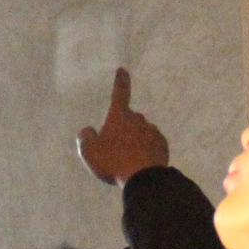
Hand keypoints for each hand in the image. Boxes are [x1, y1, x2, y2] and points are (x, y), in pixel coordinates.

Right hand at [76, 68, 168, 185]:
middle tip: (115, 150)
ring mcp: (152, 132)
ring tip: (127, 162)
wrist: (144, 179)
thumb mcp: (89, 151)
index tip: (123, 70)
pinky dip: (146, 151)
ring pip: (140, 133)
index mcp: (120, 117)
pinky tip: (140, 164)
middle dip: (123, 129)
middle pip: (128, 120)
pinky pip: (151, 145)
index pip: (119, 94)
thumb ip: (85, 137)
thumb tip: (89, 130)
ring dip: (134, 142)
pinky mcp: (162, 145)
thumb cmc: (113, 161)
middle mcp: (138, 120)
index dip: (120, 82)